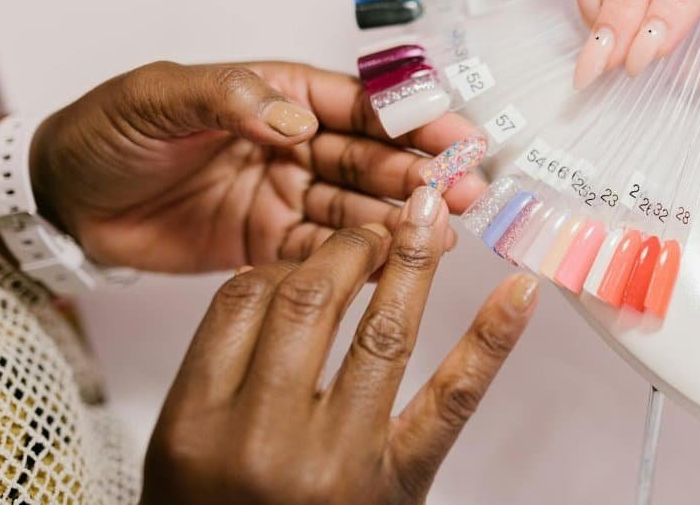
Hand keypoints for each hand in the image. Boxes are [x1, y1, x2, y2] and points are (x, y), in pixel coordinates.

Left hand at [31, 61, 486, 272]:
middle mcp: (296, 144)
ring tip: (443, 234)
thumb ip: (231, 98)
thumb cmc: (109, 131)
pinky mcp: (272, 245)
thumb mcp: (161, 97)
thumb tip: (297, 122)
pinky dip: (360, 261)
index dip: (411, 118)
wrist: (65, 200)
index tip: (456, 135)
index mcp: (280, 95)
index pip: (359, 104)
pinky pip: (326, 253)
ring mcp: (288, 196)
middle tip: (466, 193)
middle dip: (421, 174)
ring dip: (402, 219)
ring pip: (359, 207)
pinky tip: (397, 266)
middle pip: (372, 159)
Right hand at [143, 187, 539, 503]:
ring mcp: (338, 461)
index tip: (307, 257)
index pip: (240, 301)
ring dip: (410, 263)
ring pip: (382, 332)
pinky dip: (490, 339)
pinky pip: (451, 399)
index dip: (280, 263)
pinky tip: (517, 293)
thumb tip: (272, 285)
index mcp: (194, 429)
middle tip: (373, 230)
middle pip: (309, 301)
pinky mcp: (400, 483)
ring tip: (425, 222)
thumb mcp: (182, 459)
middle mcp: (264, 440)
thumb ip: (219, 377)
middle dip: (347, 249)